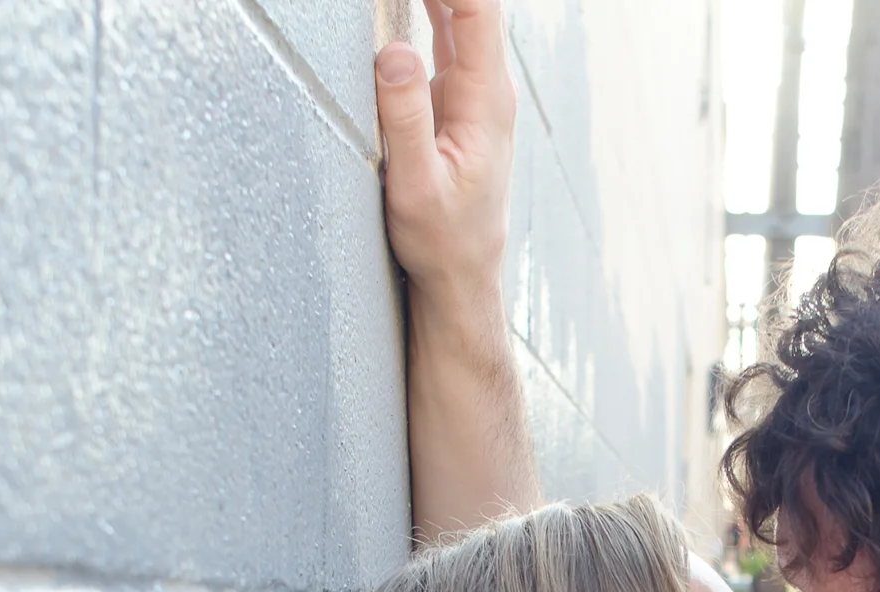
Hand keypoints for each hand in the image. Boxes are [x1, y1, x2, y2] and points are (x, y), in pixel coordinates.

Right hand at [376, 0, 514, 298]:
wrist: (460, 275)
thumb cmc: (442, 240)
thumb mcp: (415, 186)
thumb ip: (405, 117)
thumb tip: (392, 52)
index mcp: (486, 101)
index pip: (477, 9)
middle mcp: (487, 88)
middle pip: (471, 4)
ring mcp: (473, 90)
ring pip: (458, 14)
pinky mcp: (455, 98)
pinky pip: (445, 35)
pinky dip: (427, 7)